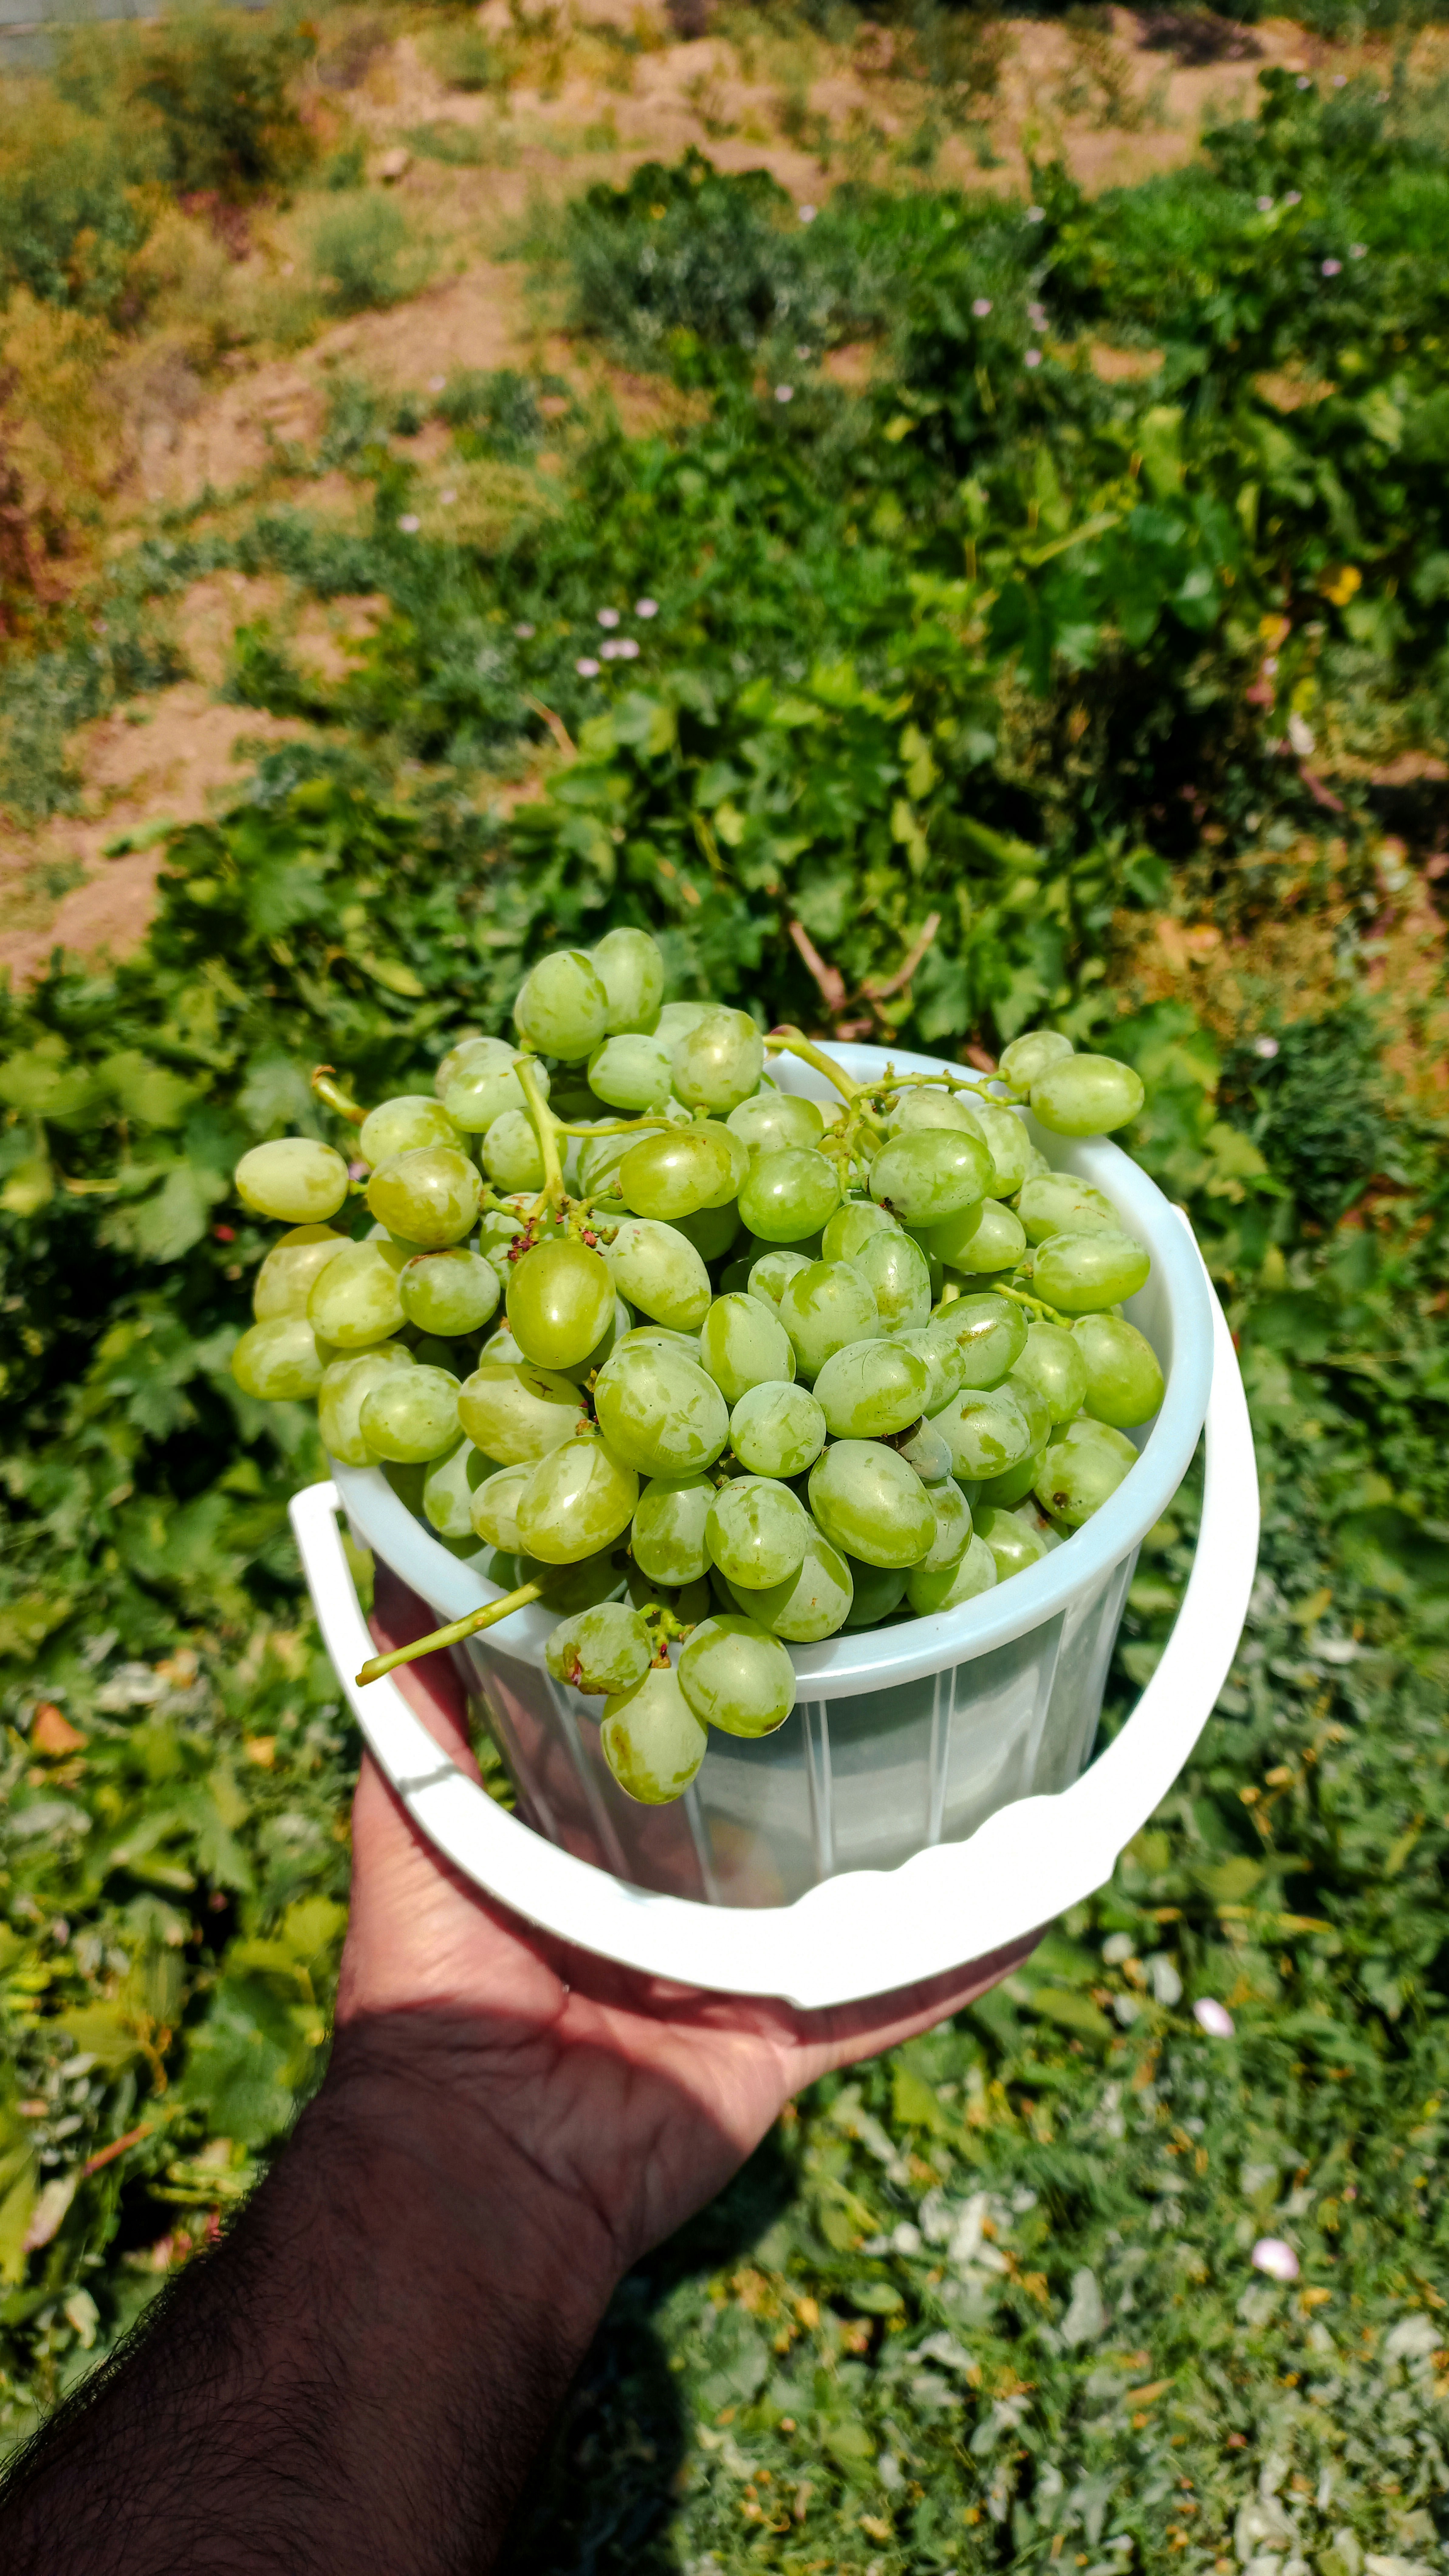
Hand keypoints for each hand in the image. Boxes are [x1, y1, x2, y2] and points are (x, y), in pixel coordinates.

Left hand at [340, 1563, 1040, 2301]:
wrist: (476, 2151)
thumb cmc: (432, 1975)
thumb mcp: (408, 1805)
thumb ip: (407, 1687)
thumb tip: (379, 1536)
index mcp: (604, 1833)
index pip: (681, 1713)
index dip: (722, 1643)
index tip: (775, 1557)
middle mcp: (683, 1888)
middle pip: (782, 1793)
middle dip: (843, 1723)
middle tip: (918, 1622)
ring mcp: (748, 1960)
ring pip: (855, 1881)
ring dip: (925, 1831)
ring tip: (1008, 1743)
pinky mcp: (792, 2029)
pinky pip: (896, 1986)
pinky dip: (969, 1947)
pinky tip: (1043, 1888)